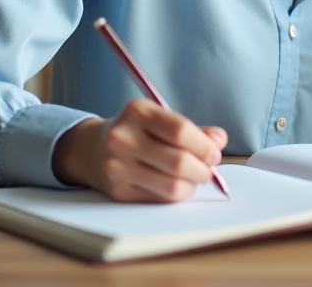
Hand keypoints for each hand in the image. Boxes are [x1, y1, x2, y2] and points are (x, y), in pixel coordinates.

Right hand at [51, 99, 227, 201]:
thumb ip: (194, 130)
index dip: (204, 146)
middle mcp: (123, 138)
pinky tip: (175, 184)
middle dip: (203, 170)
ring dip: (192, 185)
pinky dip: (176, 194)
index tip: (214, 153)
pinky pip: (160, 199)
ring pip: (171, 186)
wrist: (92, 148)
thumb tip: (219, 140)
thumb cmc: (137, 132)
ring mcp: (117, 166)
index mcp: (138, 112)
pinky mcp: (118, 191)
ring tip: (193, 178)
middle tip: (208, 170)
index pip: (180, 130)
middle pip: (178, 162)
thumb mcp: (161, 120)